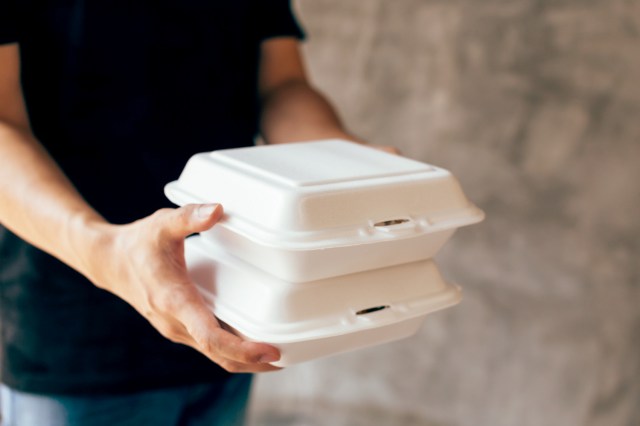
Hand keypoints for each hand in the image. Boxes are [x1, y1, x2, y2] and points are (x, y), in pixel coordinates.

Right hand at [84, 203, 280, 372]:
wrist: (109, 262)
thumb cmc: (138, 243)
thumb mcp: (163, 224)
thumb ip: (190, 216)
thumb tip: (217, 210)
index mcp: (175, 301)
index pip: (211, 337)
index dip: (243, 349)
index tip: (270, 351)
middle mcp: (175, 323)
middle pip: (219, 355)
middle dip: (253, 362)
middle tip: (286, 359)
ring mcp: (176, 329)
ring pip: (214, 355)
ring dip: (243, 360)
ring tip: (275, 356)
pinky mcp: (179, 327)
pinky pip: (208, 347)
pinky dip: (230, 351)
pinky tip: (249, 342)